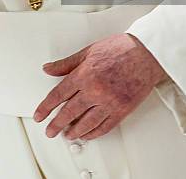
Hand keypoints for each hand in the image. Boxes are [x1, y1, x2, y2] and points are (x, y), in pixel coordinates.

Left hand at [33, 33, 166, 140]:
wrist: (146, 53)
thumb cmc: (120, 49)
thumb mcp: (88, 51)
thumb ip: (67, 63)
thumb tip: (49, 69)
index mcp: (84, 74)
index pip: (58, 95)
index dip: (46, 107)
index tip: (40, 115)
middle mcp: (95, 90)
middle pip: (70, 112)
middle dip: (57, 124)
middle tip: (50, 130)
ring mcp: (109, 102)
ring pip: (86, 123)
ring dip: (75, 132)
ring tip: (68, 135)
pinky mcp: (122, 110)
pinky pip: (105, 126)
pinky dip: (94, 133)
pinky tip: (88, 134)